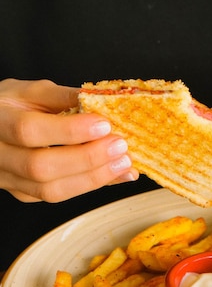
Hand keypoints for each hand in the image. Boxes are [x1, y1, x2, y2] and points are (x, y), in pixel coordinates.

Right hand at [0, 78, 138, 202]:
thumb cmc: (11, 104)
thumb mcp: (32, 91)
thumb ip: (64, 96)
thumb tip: (105, 101)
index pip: (29, 130)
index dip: (68, 131)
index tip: (103, 124)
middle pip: (40, 166)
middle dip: (86, 158)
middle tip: (120, 146)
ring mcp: (8, 179)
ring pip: (49, 190)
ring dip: (93, 178)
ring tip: (124, 163)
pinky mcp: (23, 194)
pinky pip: (57, 195)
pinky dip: (90, 185)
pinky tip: (115, 174)